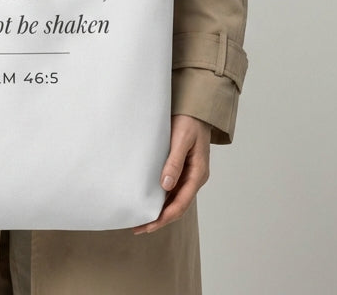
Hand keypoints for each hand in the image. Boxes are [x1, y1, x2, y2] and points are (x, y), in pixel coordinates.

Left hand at [133, 115, 210, 234]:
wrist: (196, 108)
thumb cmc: (189, 121)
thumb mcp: (181, 139)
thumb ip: (174, 162)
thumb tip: (165, 186)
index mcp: (198, 174)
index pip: (181, 204)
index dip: (164, 217)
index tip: (148, 225)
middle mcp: (194, 177)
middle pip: (177, 206)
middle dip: (159, 218)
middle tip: (138, 227)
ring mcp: (189, 173)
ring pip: (174, 198)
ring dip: (159, 209)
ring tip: (140, 216)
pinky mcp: (182, 167)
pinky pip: (172, 188)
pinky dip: (161, 196)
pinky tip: (149, 197)